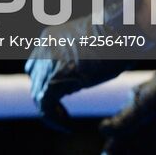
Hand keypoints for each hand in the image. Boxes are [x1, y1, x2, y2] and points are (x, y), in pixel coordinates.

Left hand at [25, 0, 141, 132]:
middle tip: (62, 112)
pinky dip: (54, 118)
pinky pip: (45, 104)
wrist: (121, 29)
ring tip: (66, 120)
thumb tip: (82, 73)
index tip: (61, 98)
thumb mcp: (89, 47)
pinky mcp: (56, 77)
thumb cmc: (116, 37)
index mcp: (50, 38)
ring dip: (50, 109)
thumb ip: (77, 59)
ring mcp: (48, 61)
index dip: (46, 84)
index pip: (37, 66)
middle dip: (47, 96)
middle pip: (34, 79)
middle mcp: (44, 47)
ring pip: (38, 93)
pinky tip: (68, 125)